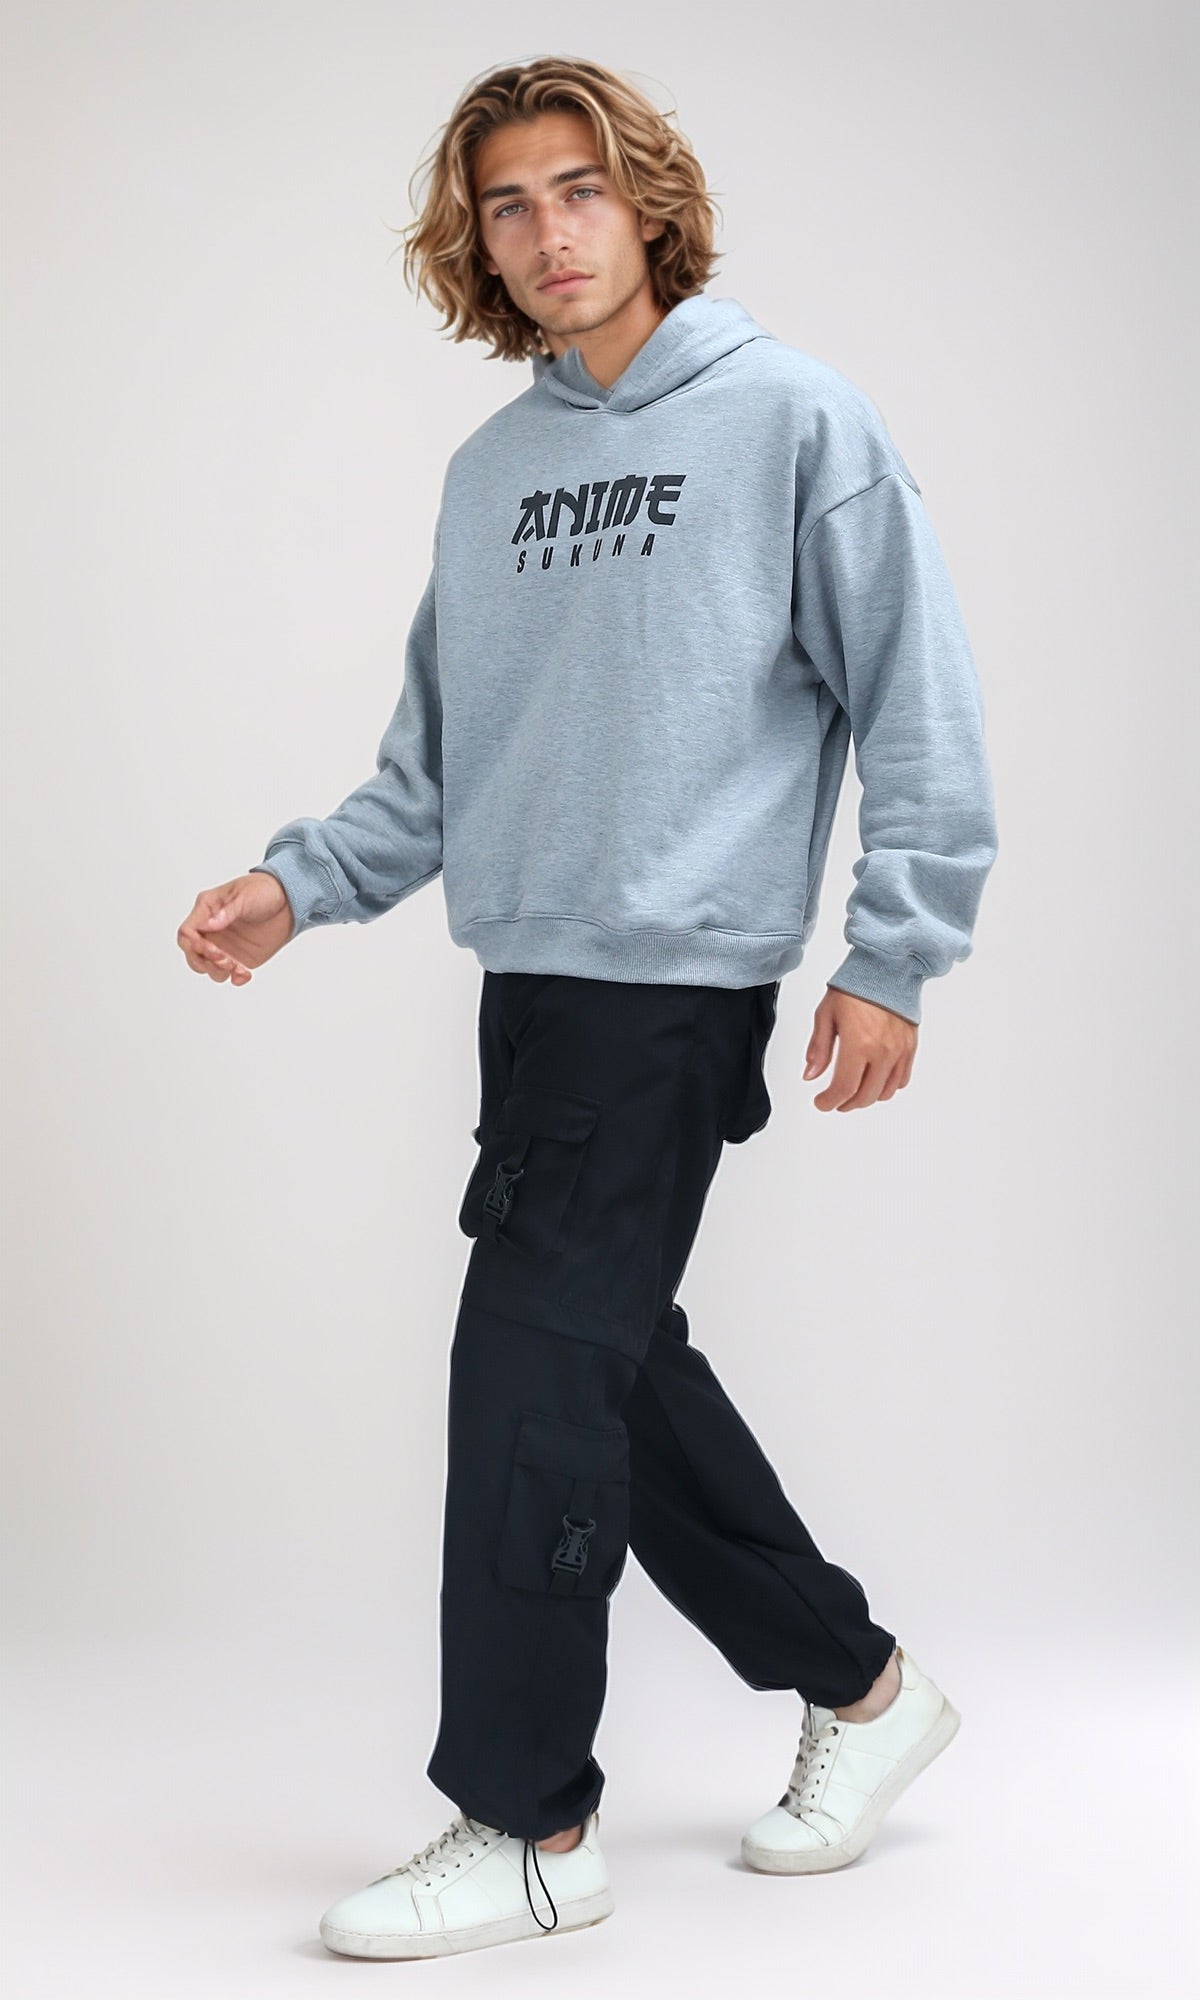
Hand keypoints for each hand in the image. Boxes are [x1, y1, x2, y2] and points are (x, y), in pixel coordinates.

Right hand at [177, 872, 294, 985]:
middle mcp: (211, 930)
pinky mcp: (238, 957)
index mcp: (206, 910)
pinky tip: (244, 974)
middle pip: (192, 954)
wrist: (289, 901)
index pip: (187, 933)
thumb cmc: (263, 890)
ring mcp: (223, 946)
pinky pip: (229, 974)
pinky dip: (234, 978)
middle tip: (225, 960)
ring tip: (236, 967)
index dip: (194, 945)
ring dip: (217, 972)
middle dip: (205, 962)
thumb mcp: (245, 896)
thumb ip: (227, 912)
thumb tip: (210, 924)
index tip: (213, 949)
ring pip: (207, 967)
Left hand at [804, 986, 917, 1111]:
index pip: (844, 1088)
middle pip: (865, 1096)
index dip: (829, 1101)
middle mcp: (882, 1051)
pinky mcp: (910, 1047)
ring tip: (854, 1092)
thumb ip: (819, 1049)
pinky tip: (876, 1080)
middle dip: (846, 1103)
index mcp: (858, 1043)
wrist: (886, 969)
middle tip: (835, 1100)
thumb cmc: (855, 986)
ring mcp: (899, 1051)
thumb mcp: (826, 1015)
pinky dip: (887, 1086)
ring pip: (885, 1092)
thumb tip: (811, 1075)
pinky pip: (902, 1079)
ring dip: (867, 1097)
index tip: (821, 1102)